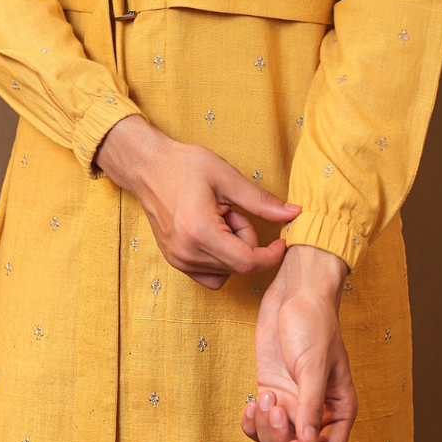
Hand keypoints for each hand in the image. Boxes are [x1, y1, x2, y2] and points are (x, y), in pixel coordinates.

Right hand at [95, 114, 300, 289]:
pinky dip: (220, 259)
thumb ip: (261, 201)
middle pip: (239, 266)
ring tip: (219, 218)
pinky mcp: (175, 262)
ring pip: (226, 272)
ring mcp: (178, 260)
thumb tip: (294, 214)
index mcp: (200, 231)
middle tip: (233, 212)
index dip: (271, 255)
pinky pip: (211, 275)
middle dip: (247, 241)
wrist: (147, 167)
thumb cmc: (184, 165)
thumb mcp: (227, 177)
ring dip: (232, 249)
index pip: (248, 262)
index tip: (280, 240)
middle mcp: (187, 253)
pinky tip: (213, 233)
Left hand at [241, 244, 356, 441]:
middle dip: (282, 440)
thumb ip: (310, 405)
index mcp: (338, 408)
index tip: (294, 441)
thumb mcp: (314, 363)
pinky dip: (251, 423)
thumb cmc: (314, 322)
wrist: (294, 292)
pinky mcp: (270, 394)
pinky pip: (257, 426)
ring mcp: (290, 404)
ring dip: (265, 430)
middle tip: (274, 406)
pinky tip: (250, 403)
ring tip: (263, 397)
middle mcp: (315, 412)